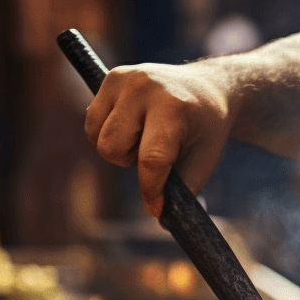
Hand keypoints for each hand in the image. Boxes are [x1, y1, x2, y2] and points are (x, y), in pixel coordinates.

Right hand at [84, 62, 234, 217]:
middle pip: (112, 149)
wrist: (208, 88)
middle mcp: (144, 87)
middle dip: (130, 162)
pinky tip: (132, 127)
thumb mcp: (203, 160)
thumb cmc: (206, 129)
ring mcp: (124, 78)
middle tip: (154, 155)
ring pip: (98, 138)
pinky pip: (92, 123)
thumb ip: (183, 190)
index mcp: (173, 107)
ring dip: (118, 149)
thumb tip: (163, 223)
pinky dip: (106, 134)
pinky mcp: (111, 76)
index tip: (156, 208)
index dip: (151, 190)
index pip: (151, 159)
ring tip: (145, 138)